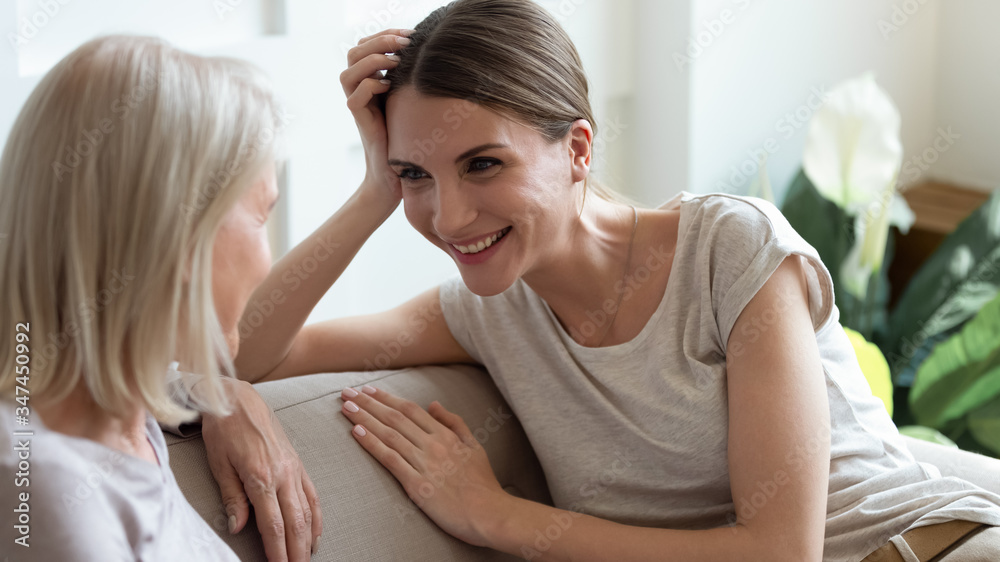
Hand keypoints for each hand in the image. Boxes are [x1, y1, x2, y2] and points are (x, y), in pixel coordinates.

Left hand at [202, 378, 322, 560]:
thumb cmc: (224, 428)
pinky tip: (315, 533)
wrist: (239, 397)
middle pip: (296, 523)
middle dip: (297, 552)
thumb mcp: (219, 464)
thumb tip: (237, 526)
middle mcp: (283, 474)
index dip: (277, 552)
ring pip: (308, 511)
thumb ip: (232, 497)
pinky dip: (317, 517)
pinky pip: (312, 494)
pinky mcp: (298, 463)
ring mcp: (294, 468)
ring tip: (307, 559)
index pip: (273, 524)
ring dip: (309, 539)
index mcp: (261, 476)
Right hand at [340, 29, 412, 211]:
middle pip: (354, 52)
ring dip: (373, 61)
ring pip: (348, 71)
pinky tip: (390, 87)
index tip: (410, 35)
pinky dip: (372, 85)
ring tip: (395, 63)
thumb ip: (411, 79)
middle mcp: (360, 90)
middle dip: (379, 42)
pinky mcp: (361, 121)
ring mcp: (359, 105)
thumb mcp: (412, 101)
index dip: (385, 35)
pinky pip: (355, 96)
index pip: (366, 46)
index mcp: (371, 80)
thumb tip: (430, 55)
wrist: (396, 173)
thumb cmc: (410, 138)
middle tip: (404, 45)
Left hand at [340, 385, 508, 546]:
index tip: (369, 390)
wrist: (489, 513)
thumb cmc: (483, 483)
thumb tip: (434, 404)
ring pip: (388, 434)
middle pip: (394, 417)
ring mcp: (424, 463)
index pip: (410, 409)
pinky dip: (372, 444)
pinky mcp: (416, 484)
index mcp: (445, 434)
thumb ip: (455, 423)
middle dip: (368, 403)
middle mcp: (432, 444)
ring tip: (346, 407)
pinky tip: (357, 432)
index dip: (387, 398)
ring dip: (364, 418)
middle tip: (348, 392)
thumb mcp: (475, 445)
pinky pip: (390, 459)